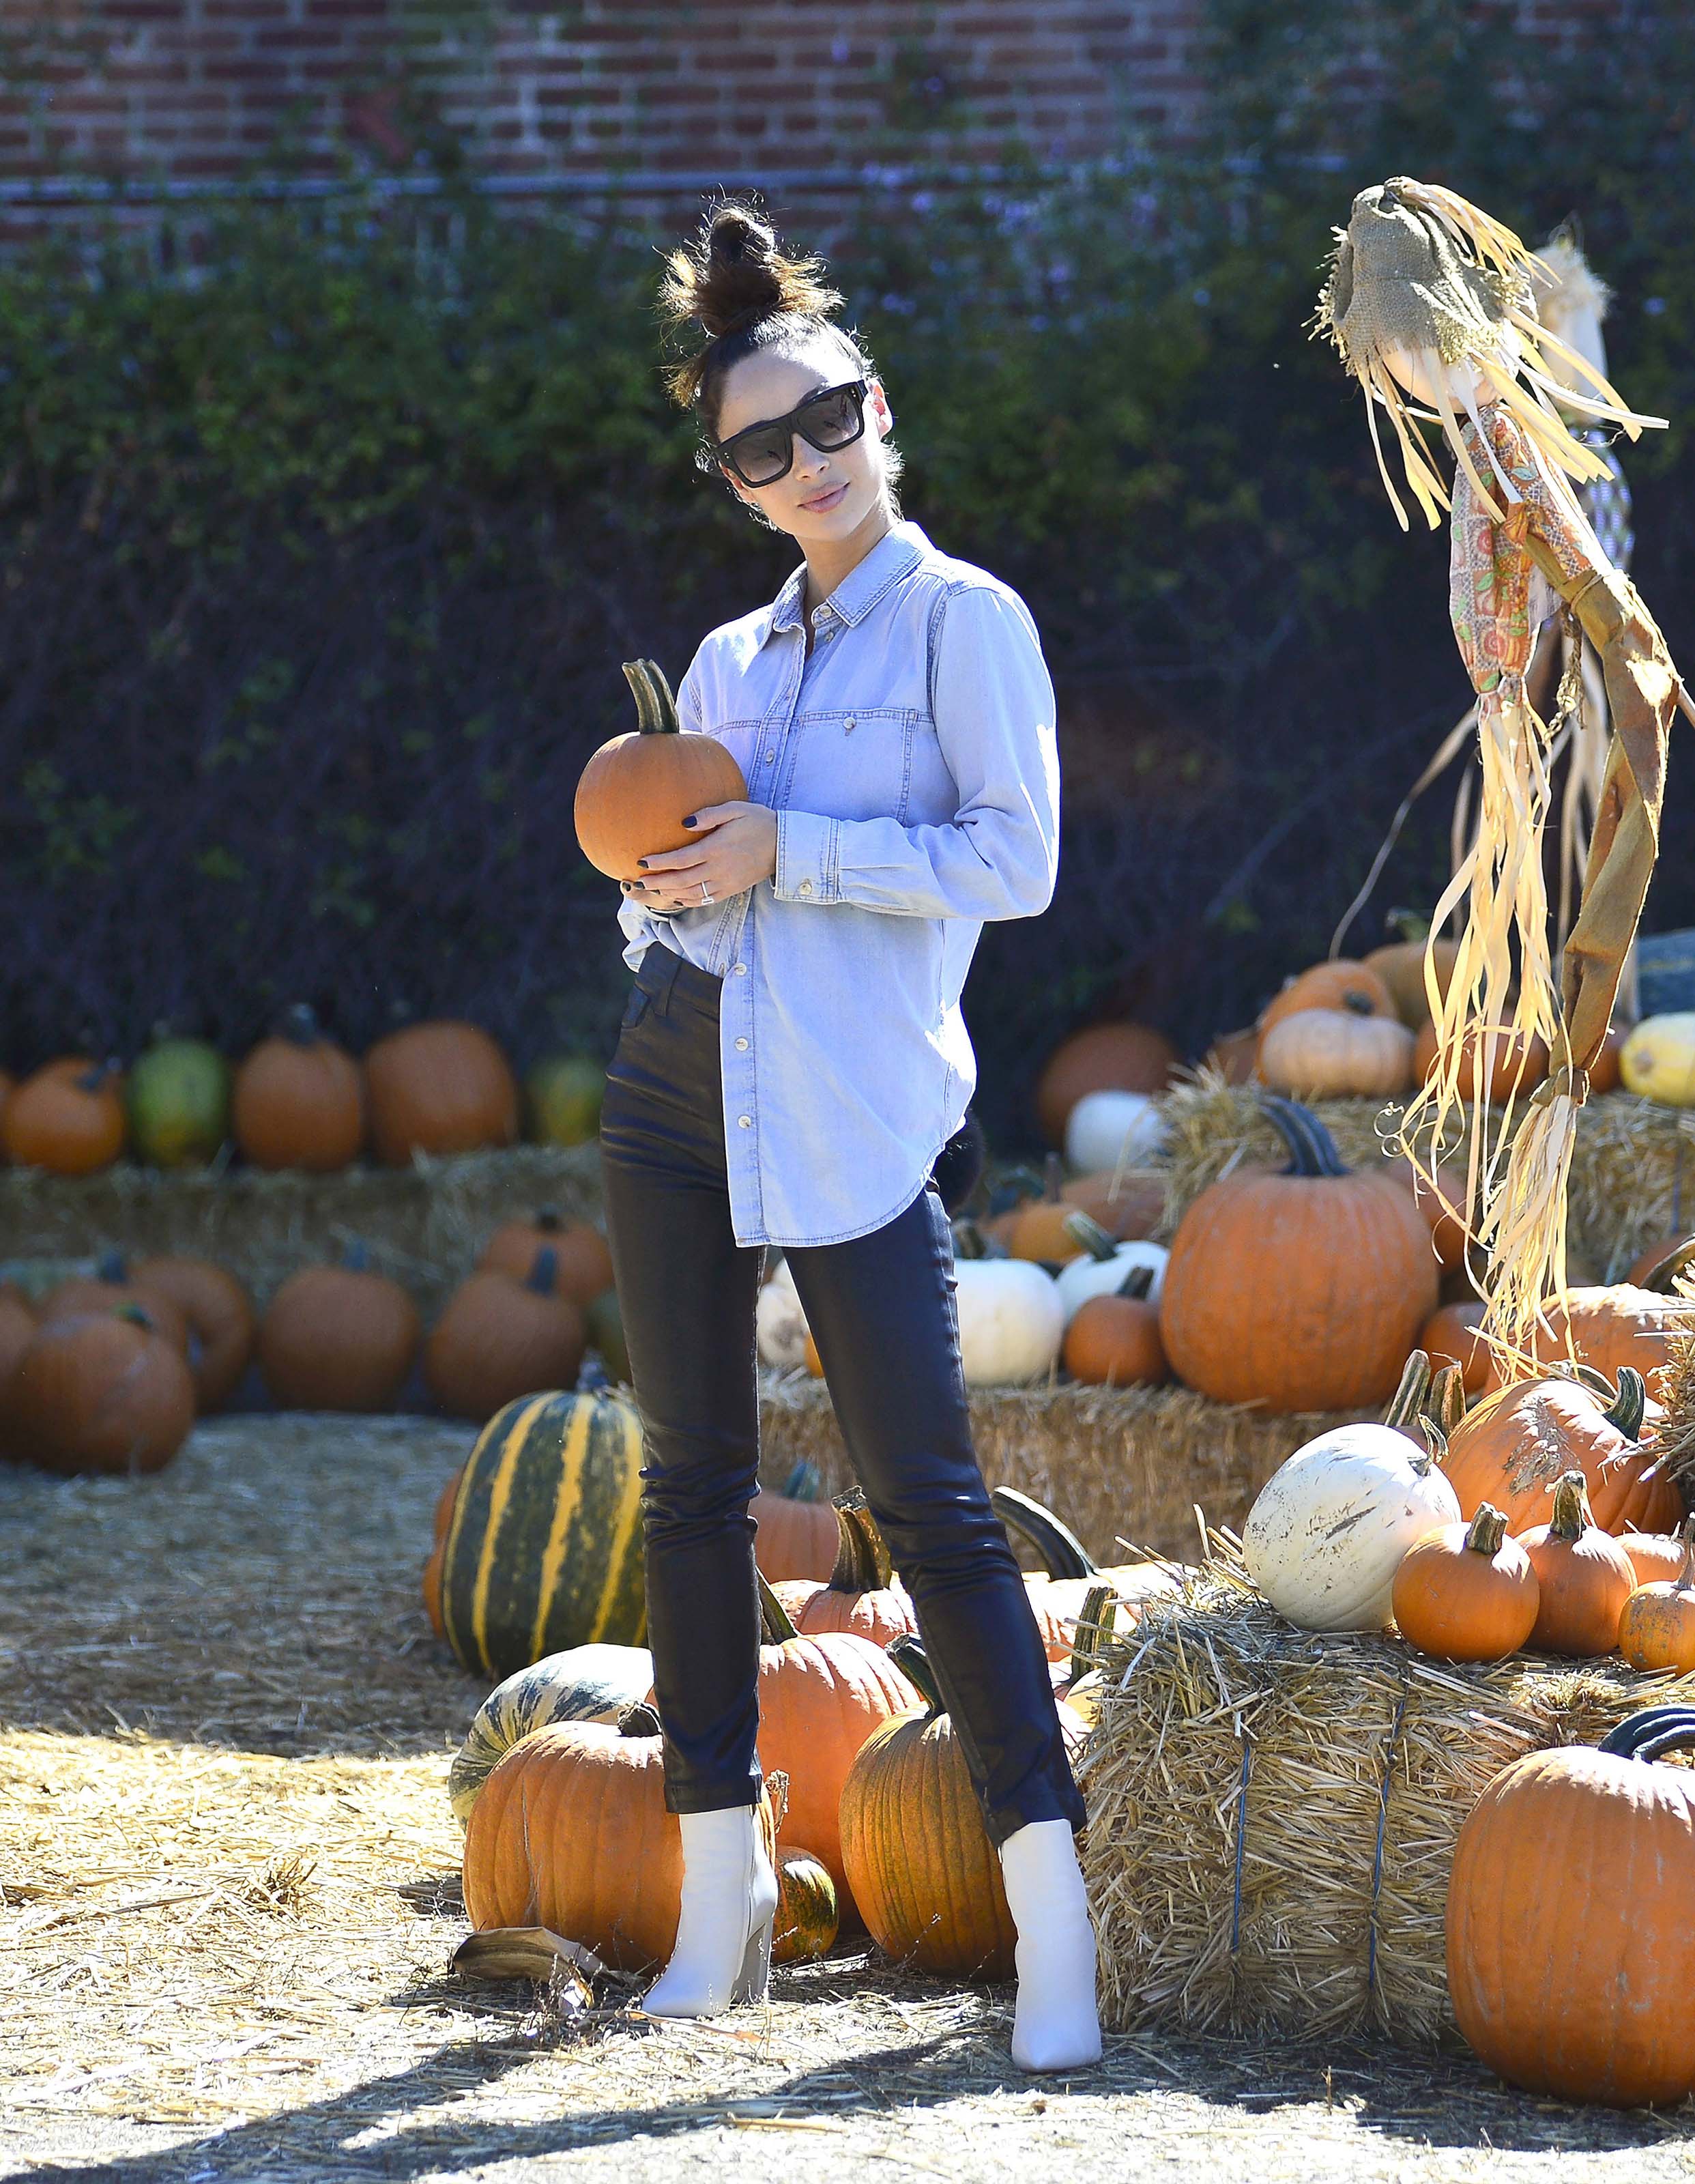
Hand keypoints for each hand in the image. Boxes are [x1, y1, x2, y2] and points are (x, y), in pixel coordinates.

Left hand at [624, 802, 777, 912]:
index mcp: (717, 848)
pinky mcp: (731, 890)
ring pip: (691, 893)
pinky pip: (705, 900)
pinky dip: (687, 901)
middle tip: (639, 881)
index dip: (660, 863)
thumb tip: (684, 822)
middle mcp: (719, 869)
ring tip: (652, 890)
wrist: (783, 844)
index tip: (642, 862)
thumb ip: (709, 815)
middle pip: (682, 880)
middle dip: (658, 882)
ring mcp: (725, 882)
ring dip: (669, 893)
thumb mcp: (735, 809)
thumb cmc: (757, 822)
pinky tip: (675, 898)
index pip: (682, 859)